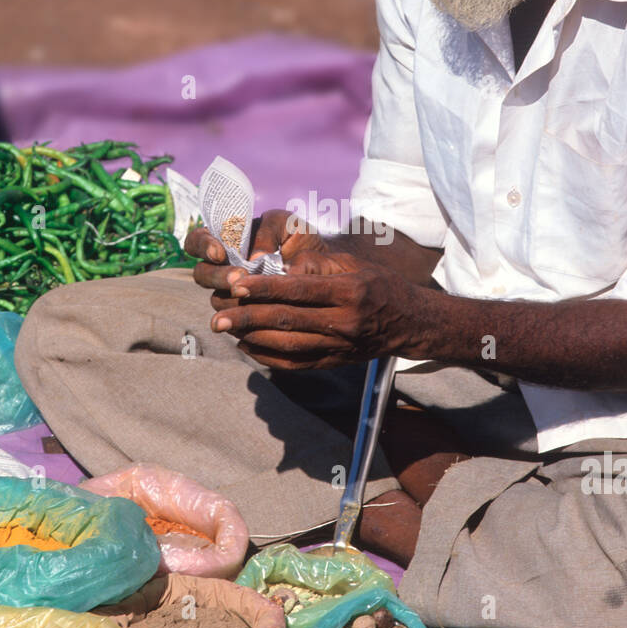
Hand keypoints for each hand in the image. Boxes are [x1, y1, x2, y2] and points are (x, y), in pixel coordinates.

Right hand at [185, 208, 357, 307]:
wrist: (324, 267)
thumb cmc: (301, 240)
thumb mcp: (287, 225)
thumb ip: (268, 232)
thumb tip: (256, 258)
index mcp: (225, 241)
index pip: (197, 242)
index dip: (202, 245)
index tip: (219, 252)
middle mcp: (223, 268)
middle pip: (202, 274)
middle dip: (217, 276)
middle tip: (238, 278)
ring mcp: (232, 293)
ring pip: (216, 299)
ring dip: (228, 297)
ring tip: (247, 295)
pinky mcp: (244, 314)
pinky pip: (234, 319)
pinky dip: (242, 316)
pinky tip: (256, 314)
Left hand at [208, 259, 424, 368]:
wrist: (409, 322)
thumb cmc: (377, 284)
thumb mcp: (354, 263)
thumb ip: (317, 263)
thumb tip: (278, 266)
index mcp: (349, 292)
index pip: (299, 290)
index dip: (265, 288)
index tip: (236, 285)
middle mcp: (344, 322)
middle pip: (288, 320)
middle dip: (248, 317)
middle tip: (217, 316)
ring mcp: (339, 346)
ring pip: (288, 346)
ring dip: (252, 338)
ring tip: (226, 328)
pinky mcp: (334, 362)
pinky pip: (295, 364)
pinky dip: (267, 357)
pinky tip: (247, 346)